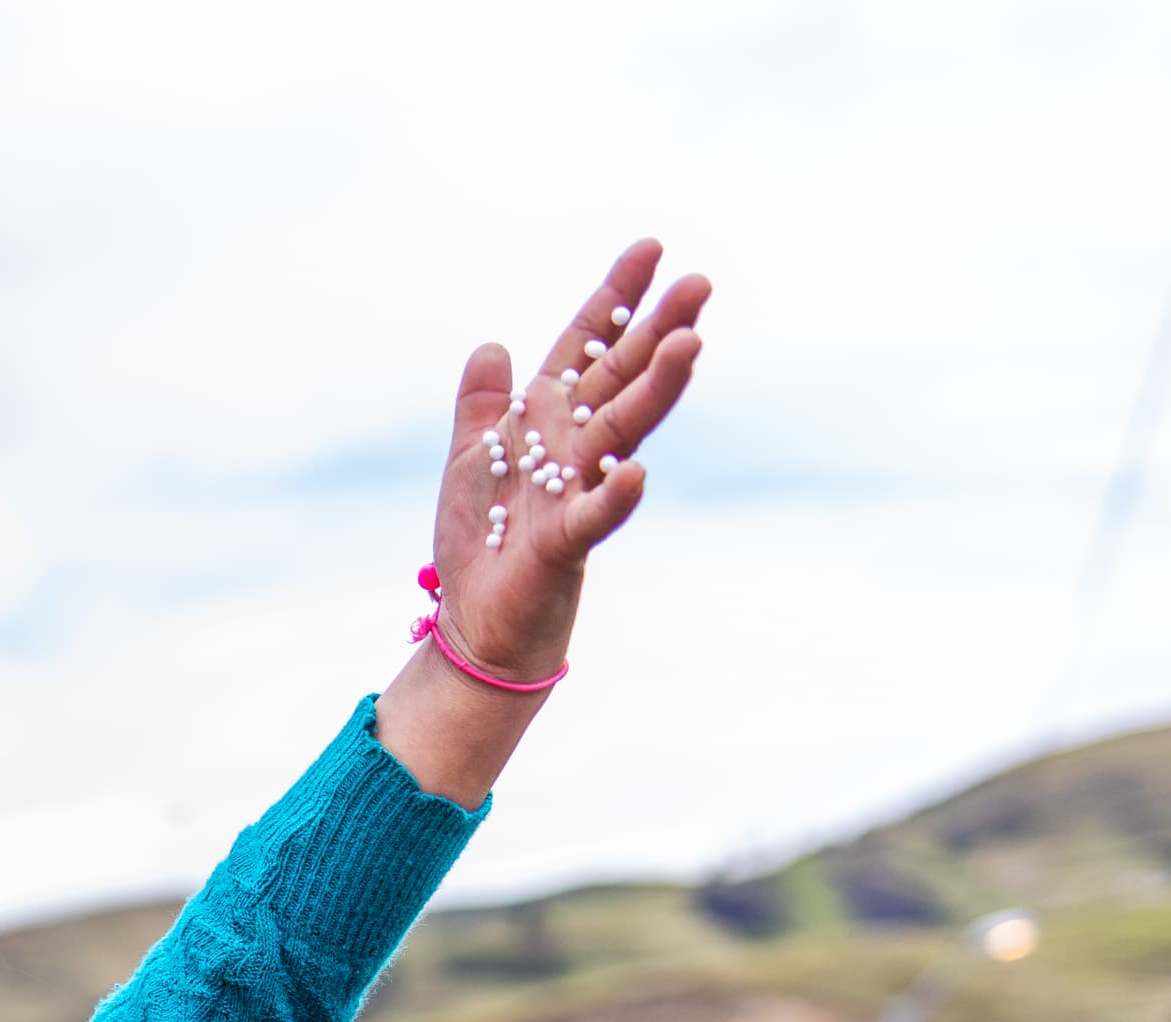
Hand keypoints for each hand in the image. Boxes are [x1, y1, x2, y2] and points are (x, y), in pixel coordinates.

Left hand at [375, 242, 711, 803]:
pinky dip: (614, 496)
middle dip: (658, 331)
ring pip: (622, 433)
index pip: (588, 348)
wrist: (478, 625)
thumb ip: (482, 405)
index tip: (650, 247)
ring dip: (657, 390)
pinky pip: (594, 516)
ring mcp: (576, 494)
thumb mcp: (469, 461)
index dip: (615, 300)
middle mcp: (572, 451)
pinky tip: (636, 470)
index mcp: (548, 422)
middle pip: (622, 379)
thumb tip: (493, 344)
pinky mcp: (565, 546)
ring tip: (690, 345)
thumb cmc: (481, 545)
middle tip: (701, 283)